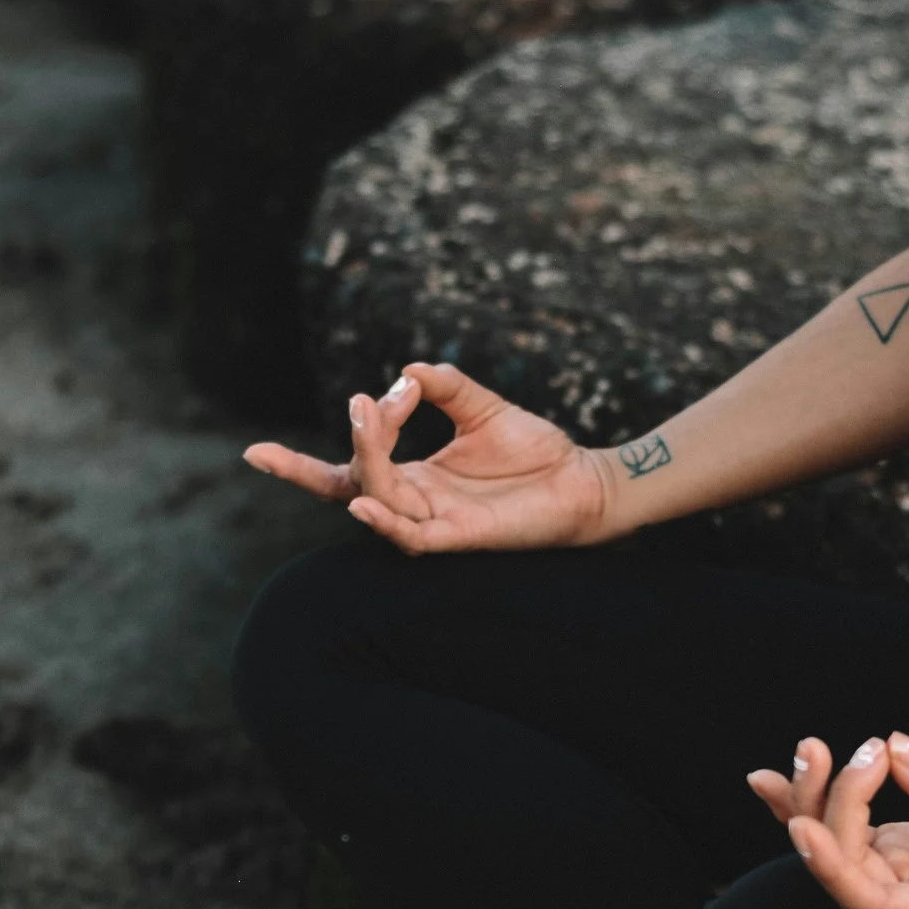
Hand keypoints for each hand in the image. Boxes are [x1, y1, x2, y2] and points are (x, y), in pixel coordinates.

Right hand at [244, 362, 622, 552]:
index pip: (348, 469)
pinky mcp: (461, 538)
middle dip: (336, 450)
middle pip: (351, 483)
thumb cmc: (535, 452)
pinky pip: (412, 538)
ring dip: (369, 459)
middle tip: (361, 403)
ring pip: (380, 498)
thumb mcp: (482, 407)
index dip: (325, 448)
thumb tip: (409, 370)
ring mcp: (435, 522)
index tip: (363, 402)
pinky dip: (384, 521)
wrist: (583, 481)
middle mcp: (416, 502)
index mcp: (414, 476)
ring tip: (367, 417)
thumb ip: (446, 386)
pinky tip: (362, 503)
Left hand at [746, 732, 908, 908]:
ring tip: (805, 750)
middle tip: (825, 749)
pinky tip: (782, 774)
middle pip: (845, 867)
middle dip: (824, 807)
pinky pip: (851, 829)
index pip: (871, 904)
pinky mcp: (904, 855)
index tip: (803, 827)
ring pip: (841, 847)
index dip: (832, 869)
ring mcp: (904, 880)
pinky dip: (823, 800)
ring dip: (814, 799)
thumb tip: (896, 748)